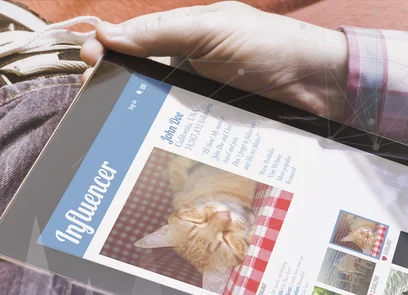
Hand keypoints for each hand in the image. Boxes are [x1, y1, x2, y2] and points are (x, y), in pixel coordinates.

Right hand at [81, 1, 348, 119]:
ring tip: (114, 135)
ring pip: (161, 113)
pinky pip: (187, 134)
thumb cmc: (268, 46)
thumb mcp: (211, 29)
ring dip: (138, 122)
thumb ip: (161, 33)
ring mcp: (205, 101)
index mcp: (185, 37)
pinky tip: (149, 150)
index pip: (135, 44)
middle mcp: (190, 70)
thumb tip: (106, 36)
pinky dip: (168, 141)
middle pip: (142, 83)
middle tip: (96, 107)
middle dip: (116, 93)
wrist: (316, 84)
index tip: (89, 65)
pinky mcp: (219, 128)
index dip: (108, 54)